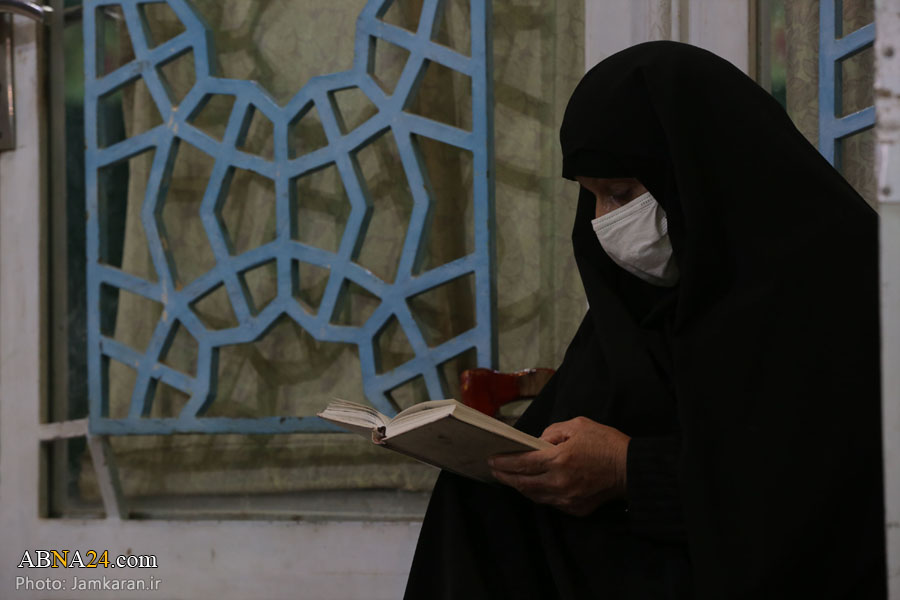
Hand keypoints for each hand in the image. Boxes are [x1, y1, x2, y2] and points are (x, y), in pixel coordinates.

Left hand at [488, 417, 629, 516]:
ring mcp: (567, 499)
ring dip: (520, 487)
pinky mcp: (576, 509)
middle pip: (523, 483)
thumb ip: (552, 432)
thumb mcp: (578, 425)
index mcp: (559, 460)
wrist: (631, 468)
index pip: (522, 464)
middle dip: (505, 476)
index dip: (504, 463)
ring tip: (510, 477)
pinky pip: (550, 502)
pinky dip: (538, 494)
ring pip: (534, 496)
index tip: (491, 460)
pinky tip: (533, 485)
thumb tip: (537, 443)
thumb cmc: (605, 442)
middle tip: (494, 470)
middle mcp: (559, 483)